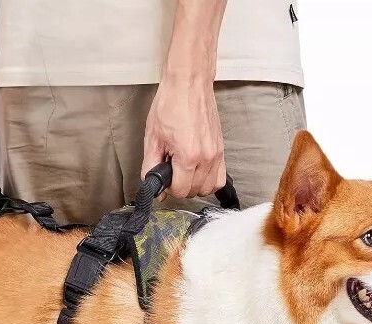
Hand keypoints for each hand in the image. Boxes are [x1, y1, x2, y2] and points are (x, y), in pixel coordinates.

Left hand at [142, 77, 225, 199]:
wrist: (188, 83)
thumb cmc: (171, 104)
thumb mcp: (152, 139)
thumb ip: (150, 167)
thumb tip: (152, 184)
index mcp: (188, 156)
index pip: (180, 191)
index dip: (168, 188)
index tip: (164, 178)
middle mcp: (206, 157)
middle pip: (194, 191)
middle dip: (181, 187)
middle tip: (172, 172)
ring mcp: (216, 154)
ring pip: (209, 188)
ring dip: (195, 186)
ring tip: (185, 172)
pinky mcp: (221, 149)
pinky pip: (220, 177)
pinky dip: (209, 180)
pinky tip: (198, 172)